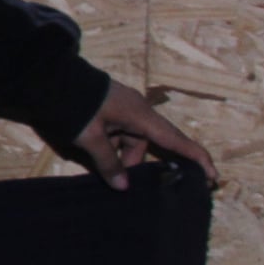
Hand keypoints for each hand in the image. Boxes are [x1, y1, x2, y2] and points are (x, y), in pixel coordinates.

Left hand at [73, 77, 216, 190]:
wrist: (51, 78)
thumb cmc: (75, 106)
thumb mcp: (91, 137)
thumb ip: (107, 162)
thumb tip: (123, 186)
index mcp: (141, 116)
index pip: (176, 140)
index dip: (196, 158)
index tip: (212, 175)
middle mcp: (138, 111)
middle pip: (148, 144)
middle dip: (136, 163)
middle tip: (122, 182)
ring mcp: (124, 109)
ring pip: (130, 141)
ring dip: (119, 155)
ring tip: (100, 164)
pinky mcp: (111, 110)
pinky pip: (119, 133)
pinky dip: (111, 146)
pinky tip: (96, 155)